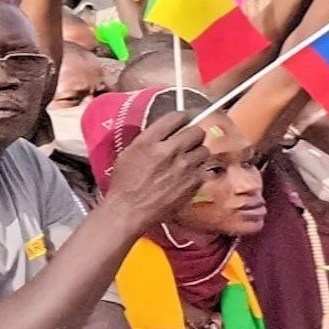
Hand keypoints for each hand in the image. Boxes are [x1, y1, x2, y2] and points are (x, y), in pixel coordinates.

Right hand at [98, 111, 215, 234]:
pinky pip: (204, 169)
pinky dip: (197, 171)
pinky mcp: (194, 182)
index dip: (182, 118)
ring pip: (204, 150)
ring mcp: (184, 167)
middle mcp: (169, 151)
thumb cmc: (125, 183)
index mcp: (149, 141)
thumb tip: (166, 132)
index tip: (183, 121)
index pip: (176, 117)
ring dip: (197, 154)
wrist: (130, 211)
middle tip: (187, 142)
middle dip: (192, 135)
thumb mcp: (128, 154)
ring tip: (187, 161)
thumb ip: (149, 140)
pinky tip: (186, 177)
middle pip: (197, 131)